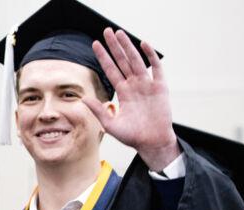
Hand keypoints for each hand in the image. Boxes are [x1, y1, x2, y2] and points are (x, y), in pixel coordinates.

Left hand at [84, 28, 179, 170]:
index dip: (103, 58)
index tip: (94, 45)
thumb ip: (98, 110)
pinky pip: (156, 69)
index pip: (110, 70)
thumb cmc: (132, 136)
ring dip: (128, 47)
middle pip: (122, 61)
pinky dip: (151, 57)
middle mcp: (134, 85)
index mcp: (123, 92)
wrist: (151, 142)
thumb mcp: (110, 124)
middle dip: (114, 47)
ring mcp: (147, 85)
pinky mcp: (160, 88)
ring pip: (136, 61)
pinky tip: (143, 45)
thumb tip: (82, 99)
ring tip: (119, 33)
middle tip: (106, 32)